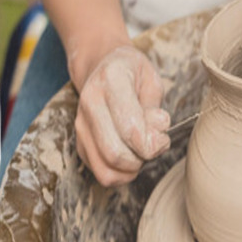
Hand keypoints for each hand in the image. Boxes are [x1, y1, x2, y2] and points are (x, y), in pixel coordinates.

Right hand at [74, 45, 170, 186]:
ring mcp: (80, 124)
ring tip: (142, 151)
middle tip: (155, 144)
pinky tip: (132, 155)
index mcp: (111, 80)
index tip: (162, 135)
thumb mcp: (152, 80)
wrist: (102, 67)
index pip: (131, 128)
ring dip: (132, 169)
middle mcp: (90, 102)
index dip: (153, 142)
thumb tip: (154, 137)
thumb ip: (154, 110)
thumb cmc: (133, 74)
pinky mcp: (79, 143)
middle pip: (116, 154)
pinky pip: (102, 174)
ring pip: (106, 170)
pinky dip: (123, 174)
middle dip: (143, 158)